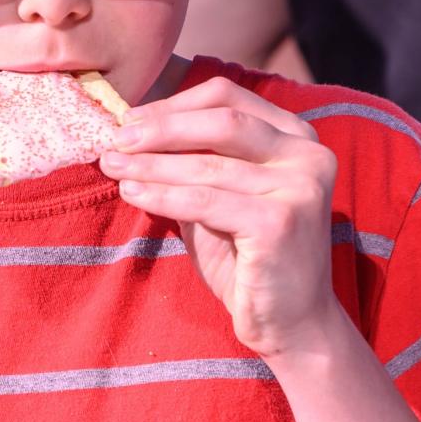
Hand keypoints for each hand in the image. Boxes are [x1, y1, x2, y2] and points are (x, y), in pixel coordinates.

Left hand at [99, 76, 338, 357]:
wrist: (290, 324)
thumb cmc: (247, 256)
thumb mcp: (218, 194)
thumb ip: (193, 159)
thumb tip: (132, 127)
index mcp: (295, 136)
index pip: (227, 97)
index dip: (174, 104)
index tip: (130, 117)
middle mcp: (307, 155)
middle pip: (220, 121)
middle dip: (161, 128)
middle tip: (116, 139)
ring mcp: (300, 187)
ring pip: (207, 165)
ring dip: (151, 164)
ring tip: (113, 166)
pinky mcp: (281, 222)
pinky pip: (204, 201)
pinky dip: (162, 195)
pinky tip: (132, 193)